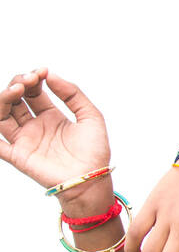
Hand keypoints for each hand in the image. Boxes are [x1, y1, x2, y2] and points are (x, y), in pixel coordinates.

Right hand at [0, 68, 110, 203]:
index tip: (42, 72)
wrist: (91, 179)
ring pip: (2, 114)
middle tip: (29, 79)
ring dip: (4, 98)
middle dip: (19, 84)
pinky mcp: (17, 155)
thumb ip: (73, 94)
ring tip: (16, 89)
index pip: (34, 92)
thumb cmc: (95, 152)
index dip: (34, 79)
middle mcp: (35, 126)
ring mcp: (24, 140)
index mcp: (52, 117)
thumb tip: (51, 74)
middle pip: (15, 99)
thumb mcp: (91, 116)